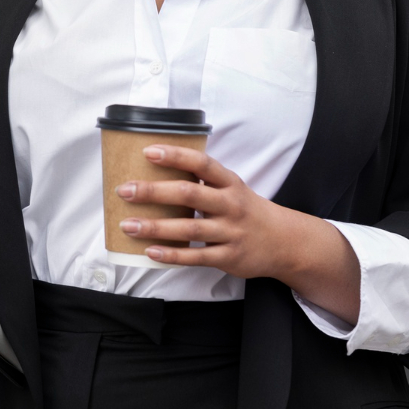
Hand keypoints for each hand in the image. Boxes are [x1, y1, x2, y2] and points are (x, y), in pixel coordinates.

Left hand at [117, 144, 360, 322]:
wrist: (284, 242)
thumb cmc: (246, 210)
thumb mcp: (231, 188)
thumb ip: (202, 181)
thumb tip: (158, 170)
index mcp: (230, 182)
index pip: (202, 164)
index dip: (176, 155)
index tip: (148, 151)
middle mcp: (231, 204)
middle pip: (189, 194)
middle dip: (154, 192)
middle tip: (125, 190)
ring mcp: (230, 232)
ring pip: (189, 228)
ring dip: (155, 227)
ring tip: (128, 225)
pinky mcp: (228, 256)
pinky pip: (196, 256)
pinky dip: (172, 254)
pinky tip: (150, 251)